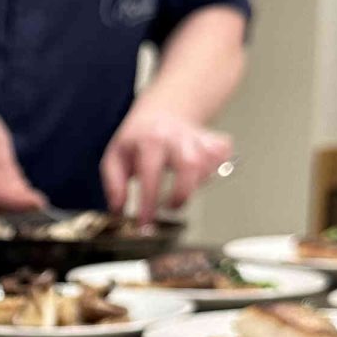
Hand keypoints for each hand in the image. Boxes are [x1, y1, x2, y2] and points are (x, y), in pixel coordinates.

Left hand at [101, 107, 231, 223]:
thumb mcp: (116, 157)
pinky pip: (222, 158)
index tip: (145, 223)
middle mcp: (176, 136)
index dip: (148, 202)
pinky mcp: (215, 140)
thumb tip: (118, 210)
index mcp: (150, 140)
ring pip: (208, 164)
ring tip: (181, 187)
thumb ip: (114, 184)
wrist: (162, 112)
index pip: (150, 174)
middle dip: (181, 195)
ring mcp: (198, 137)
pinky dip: (215, 170)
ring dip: (196, 184)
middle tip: (170, 207)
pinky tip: (199, 173)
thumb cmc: (139, 139)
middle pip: (190, 164)